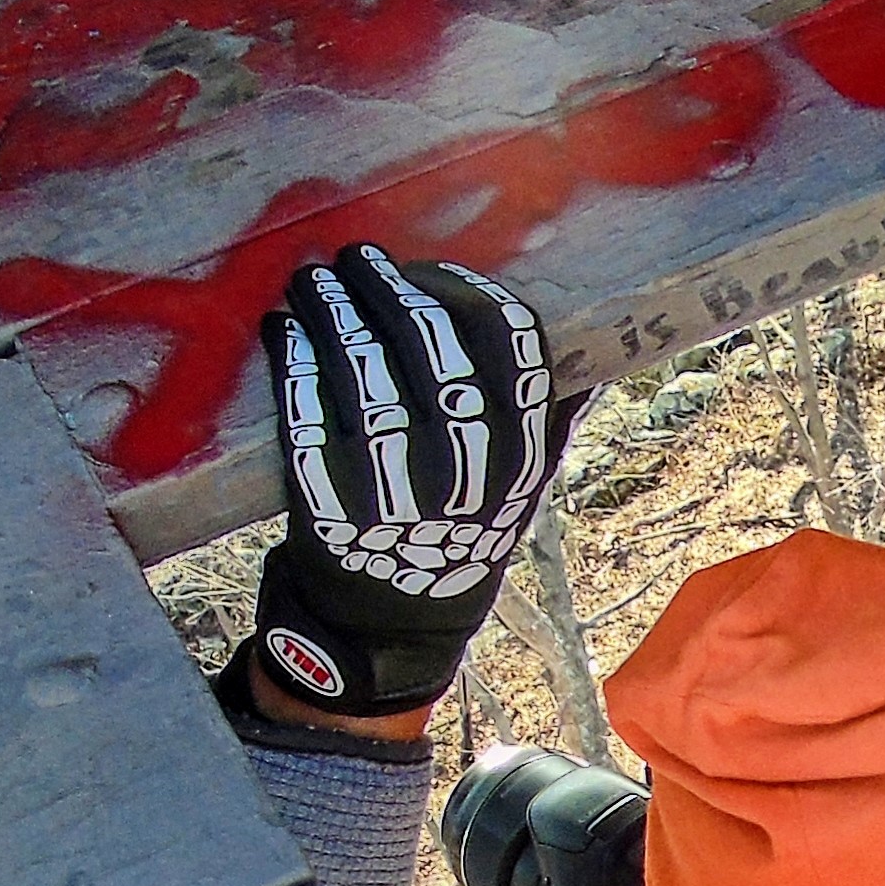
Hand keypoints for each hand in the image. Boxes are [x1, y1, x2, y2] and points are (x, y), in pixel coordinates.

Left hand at [246, 244, 569, 713]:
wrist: (392, 627)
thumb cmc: (460, 538)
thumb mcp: (523, 489)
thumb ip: (551, 420)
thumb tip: (599, 344)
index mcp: (517, 462)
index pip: (509, 349)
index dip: (467, 294)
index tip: (434, 270)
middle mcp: (460, 474)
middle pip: (429, 348)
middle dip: (389, 288)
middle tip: (358, 257)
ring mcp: (391, 487)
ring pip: (362, 371)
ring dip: (333, 311)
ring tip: (314, 280)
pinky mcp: (326, 499)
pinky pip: (306, 409)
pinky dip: (291, 359)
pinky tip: (285, 328)